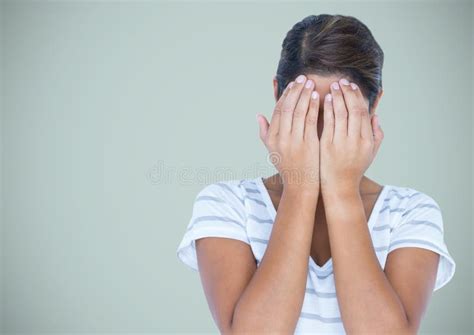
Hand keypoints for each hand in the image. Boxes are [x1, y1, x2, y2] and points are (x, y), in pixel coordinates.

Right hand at [257, 75, 319, 193]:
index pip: (277, 110)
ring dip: (305, 95)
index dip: (286, 95)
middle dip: (295, 91)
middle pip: (287, 108)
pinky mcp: (307, 144)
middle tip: (303, 78)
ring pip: (298, 112)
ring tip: (311, 83)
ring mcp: (294, 141)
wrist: (300, 184)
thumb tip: (258, 115)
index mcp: (272, 138)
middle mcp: (281, 139)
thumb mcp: (272, 150)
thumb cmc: (288, 165)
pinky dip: (313, 107)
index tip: (293, 84)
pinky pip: (310, 121)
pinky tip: (318, 97)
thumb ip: (265, 132)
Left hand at [319, 79, 383, 194]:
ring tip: (333, 86)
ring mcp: (342, 143)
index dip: (358, 97)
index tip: (353, 86)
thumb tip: (376, 116)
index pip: (364, 112)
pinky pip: (328, 123)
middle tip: (342, 81)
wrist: (339, 186)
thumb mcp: (370, 153)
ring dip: (338, 97)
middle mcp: (356, 140)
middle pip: (354, 110)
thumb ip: (376, 135)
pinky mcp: (328, 146)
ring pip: (341, 114)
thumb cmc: (354, 168)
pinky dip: (328, 109)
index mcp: (367, 140)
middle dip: (348, 93)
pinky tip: (325, 99)